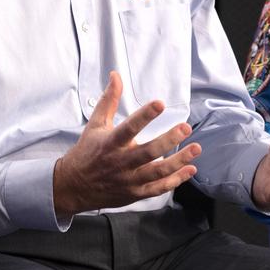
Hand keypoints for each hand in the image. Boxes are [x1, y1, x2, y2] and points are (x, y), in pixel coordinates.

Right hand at [53, 70, 200, 217]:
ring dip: (179, 161)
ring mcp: (129, 180)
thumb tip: (116, 76)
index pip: (129, 127)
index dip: (144, 115)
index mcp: (110, 143)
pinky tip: (190, 169)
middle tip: (185, 127)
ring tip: (196, 148)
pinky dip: (176, 180)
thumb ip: (109, 100)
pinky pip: (158, 188)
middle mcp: (120, 162)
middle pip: (148, 152)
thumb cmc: (87, 152)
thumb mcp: (95, 124)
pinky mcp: (135, 193)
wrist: (74, 186)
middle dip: (169, 140)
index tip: (159, 103)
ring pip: (157, 172)